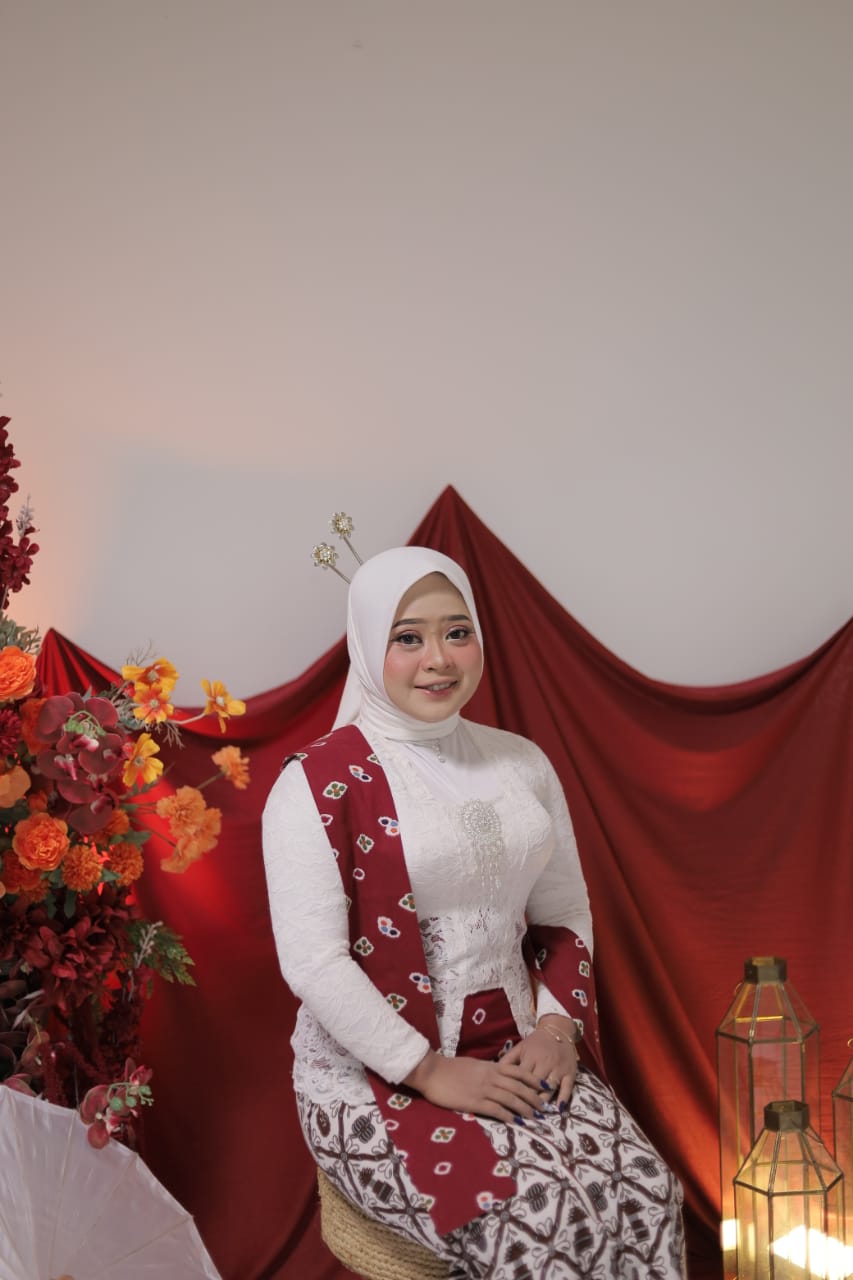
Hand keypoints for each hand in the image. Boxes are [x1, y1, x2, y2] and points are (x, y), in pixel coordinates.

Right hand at [403, 1050, 545, 1122]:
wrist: (433, 1071)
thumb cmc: (451, 1068)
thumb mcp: (473, 1065)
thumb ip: (488, 1070)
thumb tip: (498, 1076)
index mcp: (491, 1067)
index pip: (518, 1072)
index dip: (534, 1080)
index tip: (545, 1086)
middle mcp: (491, 1077)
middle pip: (519, 1087)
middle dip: (534, 1098)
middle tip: (544, 1108)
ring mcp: (484, 1090)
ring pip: (511, 1099)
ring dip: (525, 1109)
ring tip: (535, 1118)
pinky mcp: (475, 1102)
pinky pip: (497, 1110)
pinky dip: (509, 1116)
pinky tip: (517, 1123)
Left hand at [498, 1018, 577, 1108]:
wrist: (558, 1030)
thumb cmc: (536, 1042)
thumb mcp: (520, 1047)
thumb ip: (508, 1059)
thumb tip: (494, 1071)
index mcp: (530, 1057)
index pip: (521, 1077)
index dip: (514, 1090)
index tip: (508, 1102)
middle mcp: (545, 1063)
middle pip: (535, 1085)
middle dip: (528, 1099)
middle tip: (521, 1113)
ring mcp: (559, 1069)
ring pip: (550, 1088)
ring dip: (543, 1101)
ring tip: (536, 1115)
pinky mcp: (570, 1073)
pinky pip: (568, 1087)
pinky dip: (563, 1098)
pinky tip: (558, 1109)